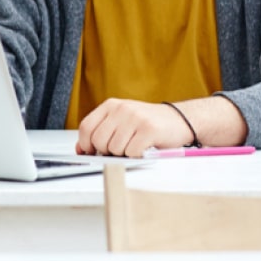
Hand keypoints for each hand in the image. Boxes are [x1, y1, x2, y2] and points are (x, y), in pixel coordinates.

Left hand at [75, 98, 192, 156]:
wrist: (180, 120)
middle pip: (98, 140)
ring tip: (135, 145)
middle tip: (121, 148)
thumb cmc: (148, 124)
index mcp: (111, 105)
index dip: (85, 144)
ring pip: (115, 149)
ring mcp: (135, 118)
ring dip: (124, 154)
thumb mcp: (121, 122)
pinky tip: (144, 148)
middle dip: (107, 151)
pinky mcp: (149, 129)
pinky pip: (131, 152)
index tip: (91, 152)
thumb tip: (81, 149)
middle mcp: (122, 109)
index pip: (86, 127)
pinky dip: (137, 156)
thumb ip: (101, 131)